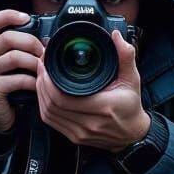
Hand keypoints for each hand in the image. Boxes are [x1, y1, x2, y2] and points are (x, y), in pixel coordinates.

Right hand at [0, 10, 44, 132]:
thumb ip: (19, 50)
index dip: (9, 15)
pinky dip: (33, 81)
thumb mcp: (9, 65)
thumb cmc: (6, 86)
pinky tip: (38, 85)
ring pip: (14, 57)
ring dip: (34, 63)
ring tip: (43, 70)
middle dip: (32, 43)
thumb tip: (46, 40)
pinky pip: (18, 79)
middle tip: (43, 53)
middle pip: (8, 37)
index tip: (26, 18)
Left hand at [36, 31, 150, 151]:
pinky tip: (44, 94)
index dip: (49, 80)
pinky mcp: (74, 137)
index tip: (47, 63)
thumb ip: (125, 56)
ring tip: (41, 77)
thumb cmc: (131, 106)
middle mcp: (89, 123)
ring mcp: (80, 132)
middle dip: (42, 83)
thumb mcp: (132, 79)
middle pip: (52, 104)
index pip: (63, 97)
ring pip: (49, 113)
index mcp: (102, 107)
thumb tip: (117, 37)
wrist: (132, 134)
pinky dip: (44, 106)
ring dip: (41, 94)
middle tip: (41, 66)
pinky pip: (51, 122)